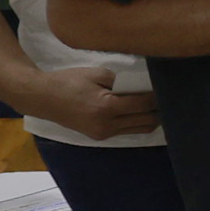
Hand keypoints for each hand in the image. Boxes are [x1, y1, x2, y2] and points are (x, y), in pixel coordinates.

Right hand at [21, 65, 157, 139]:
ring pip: (140, 129)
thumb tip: (143, 85)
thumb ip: (122, 81)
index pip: (144, 104)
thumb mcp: (97, 74)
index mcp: (107, 107)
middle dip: (159, 109)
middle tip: (167, 97)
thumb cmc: (68, 81)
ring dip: (151, 118)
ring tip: (157, 105)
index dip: (158, 96)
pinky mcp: (99, 136)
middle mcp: (107, 124)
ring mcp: (103, 133)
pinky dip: (137, 122)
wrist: (41, 98)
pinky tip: (141, 112)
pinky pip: (127, 131)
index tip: (166, 88)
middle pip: (147, 120)